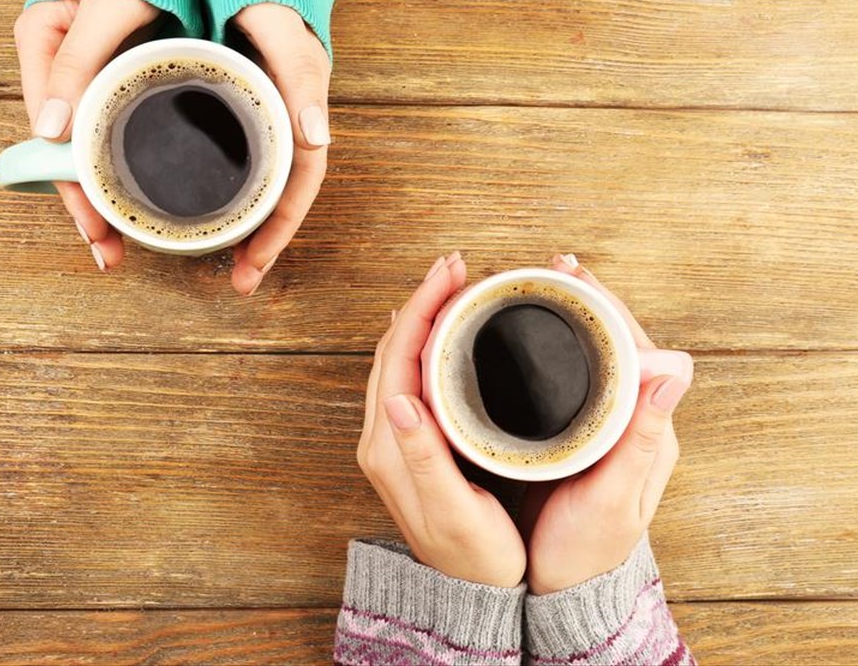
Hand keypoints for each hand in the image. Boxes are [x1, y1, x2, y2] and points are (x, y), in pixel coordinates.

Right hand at [13, 0, 160, 270]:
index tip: (94, 226)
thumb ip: (79, 61)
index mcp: (41, 47)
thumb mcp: (108, 6)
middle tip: (109, 252)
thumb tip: (50, 130)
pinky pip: (107, 132)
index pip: (48, 134)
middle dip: (86, 204)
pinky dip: (117, 167)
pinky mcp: (109, 80)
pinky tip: (131, 197)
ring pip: (84, 148)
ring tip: (118, 243)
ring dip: (100, 195)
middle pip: (64, 151)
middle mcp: (55, 69)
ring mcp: (81, 77)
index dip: (71, 184)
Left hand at [228, 3, 331, 294]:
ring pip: (258, 187)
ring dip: (244, 227)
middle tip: (240, 282)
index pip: (298, 186)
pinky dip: (224, 194)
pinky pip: (234, 165)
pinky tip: (201, 210)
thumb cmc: (274, 2)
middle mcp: (283, 127)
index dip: (280, 230)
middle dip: (262, 244)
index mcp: (300, 117)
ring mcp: (259, 124)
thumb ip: (303, 74)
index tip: (255, 267)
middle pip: (278, 197)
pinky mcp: (234, 117)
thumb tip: (318, 135)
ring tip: (224, 263)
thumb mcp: (288, 35)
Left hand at [357, 253, 527, 587]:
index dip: (424, 307)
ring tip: (455, 285)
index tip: (451, 272)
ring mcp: (394, 438)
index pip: (399, 356)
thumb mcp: (452, 511)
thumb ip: (423, 457)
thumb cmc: (474, 556)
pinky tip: (449, 331)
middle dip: (424, 299)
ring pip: (402, 358)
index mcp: (390, 446)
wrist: (470, 592)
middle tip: (457, 265)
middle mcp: (384, 437)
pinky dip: (428, 342)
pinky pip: (412, 375)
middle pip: (395, 348)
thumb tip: (398, 399)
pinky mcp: (410, 442)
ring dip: (425, 316)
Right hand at [521, 254, 693, 594]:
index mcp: (649, 430)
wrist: (566, 587)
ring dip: (571, 318)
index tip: (575, 275)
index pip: (637, 348)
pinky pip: (573, 378)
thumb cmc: (588, 550)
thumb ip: (640, 439)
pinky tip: (532, 336)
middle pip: (616, 344)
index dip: (606, 307)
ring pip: (595, 357)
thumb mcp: (613, 498)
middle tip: (554, 266)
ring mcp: (606, 426)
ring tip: (542, 286)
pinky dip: (555, 348)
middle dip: (587, 300)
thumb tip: (676, 368)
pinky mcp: (579, 435)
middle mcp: (632, 421)